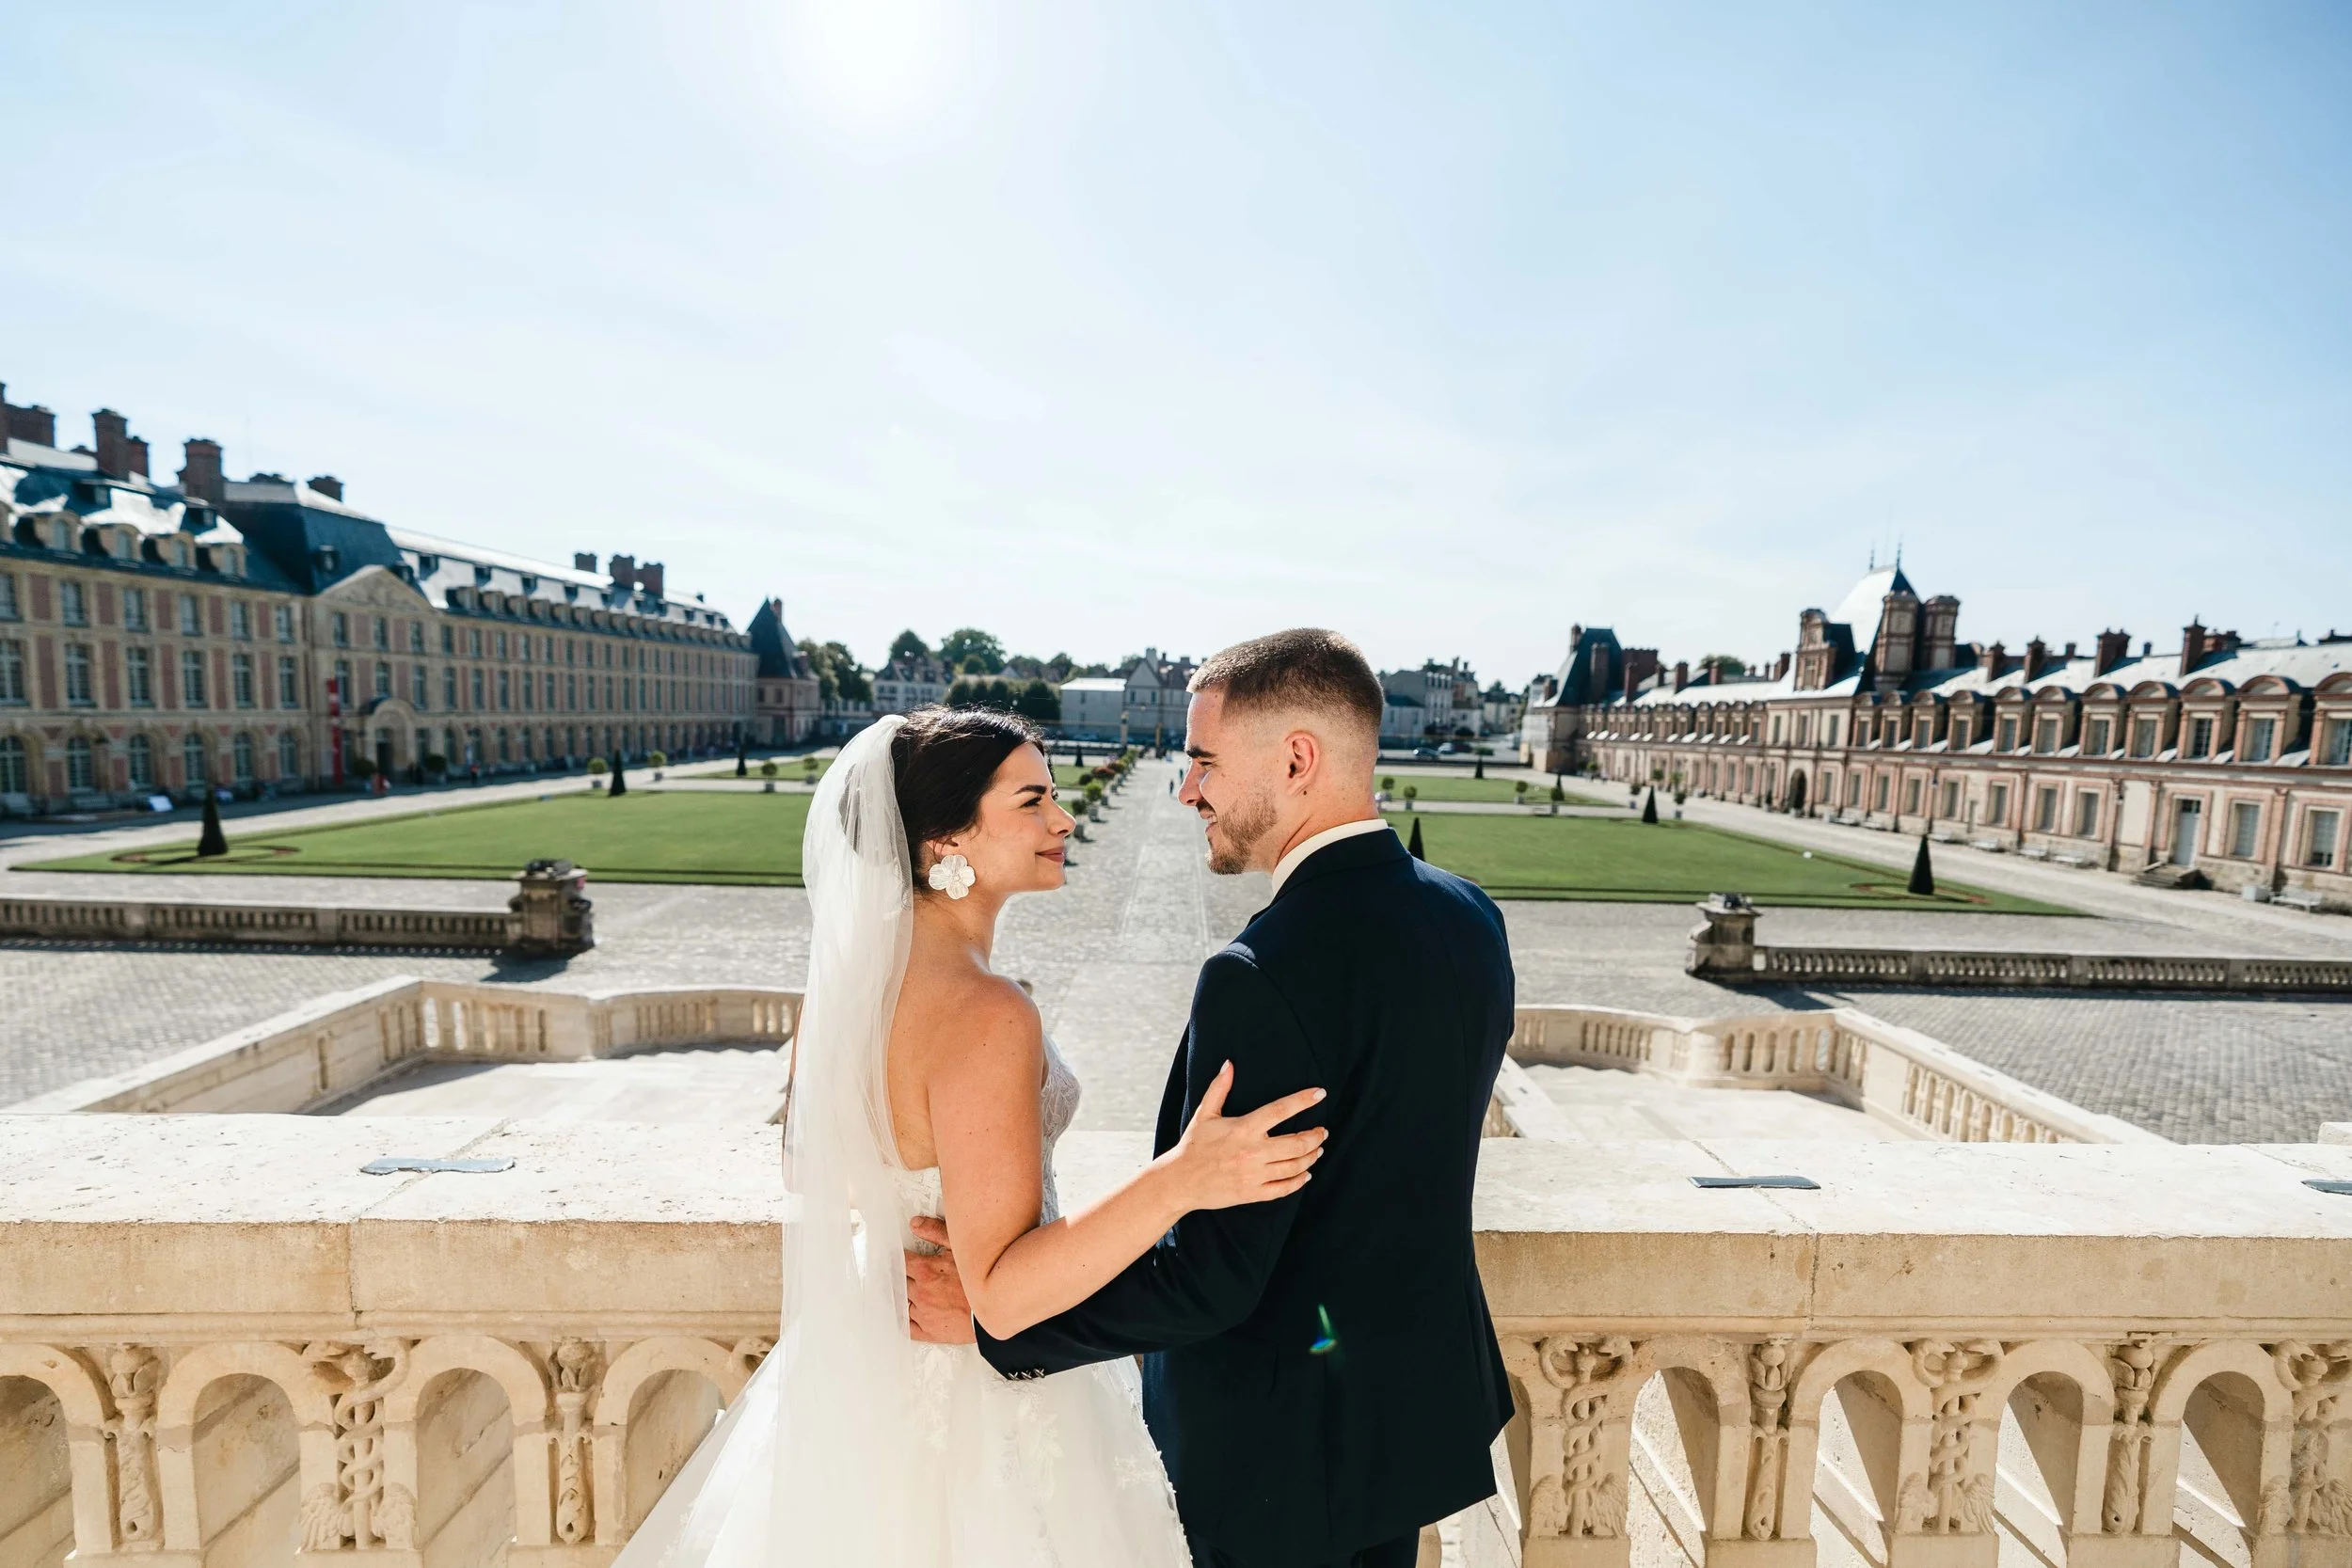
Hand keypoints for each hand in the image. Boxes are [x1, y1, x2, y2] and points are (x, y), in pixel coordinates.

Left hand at [905, 1218, 976, 1343]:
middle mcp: (920, 1293)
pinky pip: (907, 1328)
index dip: (897, 1258)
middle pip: (898, 1283)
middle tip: (896, 1274)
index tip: (895, 1257)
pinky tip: (901, 1316)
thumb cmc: (981, 1279)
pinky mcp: (929, 1331)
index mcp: (925, 1271)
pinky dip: (902, 1321)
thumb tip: (916, 1224)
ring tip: (899, 1293)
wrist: (996, 1308)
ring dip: (900, 1298)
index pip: (900, 1261)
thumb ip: (936, 1232)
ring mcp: (923, 1314)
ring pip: (900, 1305)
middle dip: (898, 1277)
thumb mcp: (960, 1247)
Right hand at [1166, 1061, 1326, 1210]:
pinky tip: (1306, 1173)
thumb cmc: (1193, 1145)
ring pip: (1295, 1166)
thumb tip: (1229, 1064)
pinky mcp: (1253, 1194)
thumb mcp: (1205, 1114)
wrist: (1180, 1181)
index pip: (1281, 1110)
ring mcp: (1254, 1175)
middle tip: (1322, 1131)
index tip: (1320, 1094)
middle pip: (1297, 1143)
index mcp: (1244, 1129)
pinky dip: (1299, 1181)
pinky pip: (1284, 1188)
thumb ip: (1219, 1088)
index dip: (1303, 1100)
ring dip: (1311, 1156)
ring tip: (1318, 1149)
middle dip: (1316, 1136)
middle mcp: (1252, 1152)